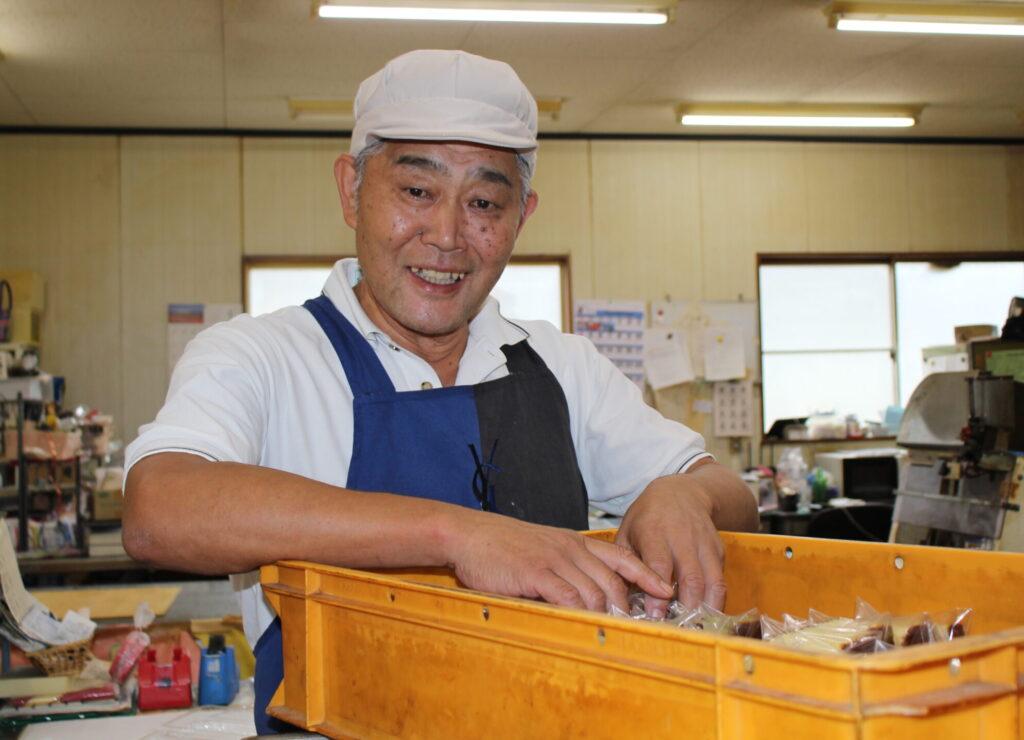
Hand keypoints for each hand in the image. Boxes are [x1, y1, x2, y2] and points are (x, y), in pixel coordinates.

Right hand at [441, 510, 673, 613]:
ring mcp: (554, 560)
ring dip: (605, 616)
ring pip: (594, 591)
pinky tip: (583, 625)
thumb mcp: (542, 546)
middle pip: (613, 580)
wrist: (469, 534)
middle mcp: (569, 549)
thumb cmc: (502, 545)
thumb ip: (565, 566)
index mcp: (574, 542)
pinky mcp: (535, 573)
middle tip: (636, 628)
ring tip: (611, 634)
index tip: (666, 589)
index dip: (646, 574)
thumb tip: (586, 596)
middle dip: (628, 607)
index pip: (621, 556)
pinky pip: (567, 596)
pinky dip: (579, 614)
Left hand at [614, 469, 726, 616]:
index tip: (655, 615)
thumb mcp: (627, 531)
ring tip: (695, 628)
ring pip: (712, 581)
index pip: (659, 566)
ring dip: (705, 609)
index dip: (658, 594)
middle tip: (676, 629)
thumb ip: (625, 563)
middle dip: (685, 608)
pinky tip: (705, 616)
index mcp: (654, 532)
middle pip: (691, 578)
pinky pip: (721, 580)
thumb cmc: (647, 517)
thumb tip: (621, 597)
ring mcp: (704, 544)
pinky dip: (715, 601)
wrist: (681, 492)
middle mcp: (682, 537)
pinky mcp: (718, 550)